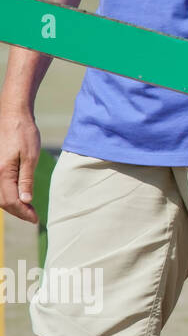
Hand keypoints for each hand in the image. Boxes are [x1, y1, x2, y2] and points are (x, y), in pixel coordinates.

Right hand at [0, 108, 40, 223]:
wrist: (13, 116)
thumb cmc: (24, 134)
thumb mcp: (31, 157)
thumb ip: (26, 179)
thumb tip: (26, 200)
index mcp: (3, 172)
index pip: (11, 201)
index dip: (23, 212)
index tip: (36, 219)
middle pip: (2, 201)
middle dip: (17, 211)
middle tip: (33, 216)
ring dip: (11, 204)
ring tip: (27, 209)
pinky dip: (6, 195)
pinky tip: (17, 196)